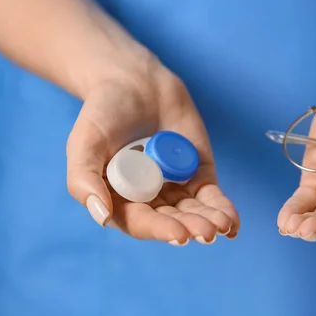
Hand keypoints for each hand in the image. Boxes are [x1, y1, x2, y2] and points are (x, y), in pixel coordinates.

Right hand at [66, 52, 238, 245]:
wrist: (134, 81)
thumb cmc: (103, 113)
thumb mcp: (85, 142)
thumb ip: (83, 178)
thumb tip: (101, 217)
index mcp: (118, 199)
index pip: (139, 222)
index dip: (159, 229)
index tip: (178, 234)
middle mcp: (147, 200)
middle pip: (171, 220)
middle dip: (190, 227)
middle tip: (205, 231)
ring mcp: (175, 188)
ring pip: (194, 212)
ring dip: (209, 221)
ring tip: (222, 225)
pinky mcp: (198, 174)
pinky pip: (211, 197)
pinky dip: (223, 209)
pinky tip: (232, 224)